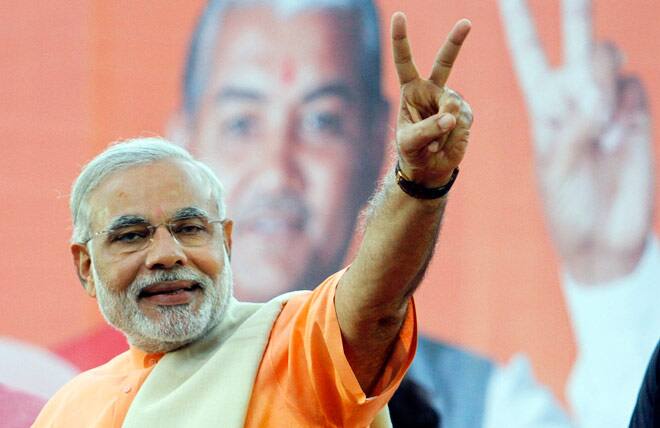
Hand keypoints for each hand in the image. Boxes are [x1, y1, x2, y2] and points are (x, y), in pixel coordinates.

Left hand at [392, 13, 472, 187]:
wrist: (430, 168)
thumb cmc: (412, 152)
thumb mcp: (410, 142)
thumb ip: (427, 129)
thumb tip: (450, 118)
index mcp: (411, 90)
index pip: (404, 61)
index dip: (401, 39)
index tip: (399, 16)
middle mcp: (432, 90)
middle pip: (445, 62)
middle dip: (456, 41)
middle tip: (466, 22)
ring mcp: (451, 101)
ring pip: (451, 109)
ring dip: (442, 131)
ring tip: (434, 143)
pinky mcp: (465, 114)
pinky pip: (461, 122)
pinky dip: (452, 137)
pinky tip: (446, 143)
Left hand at [499, 0, 652, 282]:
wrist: (603, 240)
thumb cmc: (568, 208)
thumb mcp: (556, 171)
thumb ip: (572, 131)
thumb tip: (596, 97)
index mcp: (544, 110)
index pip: (530, 56)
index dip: (521, 23)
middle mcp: (575, 101)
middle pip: (574, 44)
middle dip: (575, 12)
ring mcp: (609, 107)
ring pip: (608, 59)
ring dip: (601, 79)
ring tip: (598, 123)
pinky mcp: (637, 117)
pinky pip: (633, 88)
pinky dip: (625, 103)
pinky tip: (617, 132)